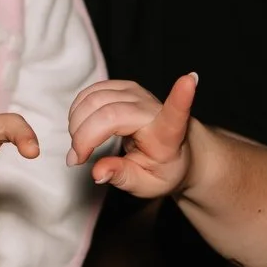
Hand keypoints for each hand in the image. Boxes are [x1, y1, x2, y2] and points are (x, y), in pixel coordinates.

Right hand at [66, 73, 197, 198]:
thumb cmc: (163, 168)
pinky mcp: (122, 86)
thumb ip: (122, 177)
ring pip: (92, 99)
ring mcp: (136, 92)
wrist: (176, 150)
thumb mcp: (147, 185)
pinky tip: (81, 128)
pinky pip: (89, 93)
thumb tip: (97, 173)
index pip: (175, 113)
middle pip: (107, 113)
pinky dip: (77, 112)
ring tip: (80, 147)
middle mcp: (151, 106)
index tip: (190, 80)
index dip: (181, 97)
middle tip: (77, 160)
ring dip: (76, 124)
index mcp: (167, 133)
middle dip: (82, 137)